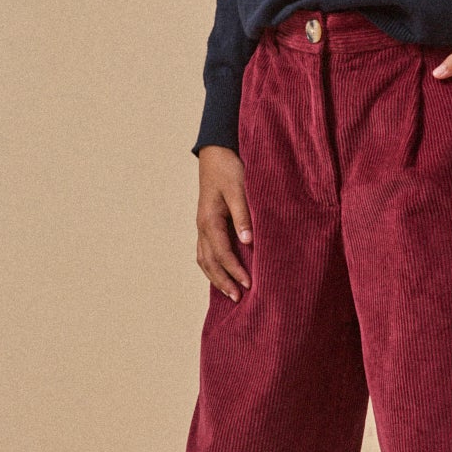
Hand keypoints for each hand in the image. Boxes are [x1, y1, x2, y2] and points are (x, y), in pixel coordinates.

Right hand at [196, 145, 252, 300]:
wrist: (217, 152)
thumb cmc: (230, 168)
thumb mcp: (239, 189)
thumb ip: (243, 215)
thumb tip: (247, 242)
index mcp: (209, 219)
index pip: (221, 252)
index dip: (234, 270)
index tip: (249, 284)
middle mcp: (202, 226)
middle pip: (209, 261)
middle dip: (223, 281)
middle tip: (239, 299)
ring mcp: (202, 226)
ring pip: (204, 259)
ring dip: (216, 277)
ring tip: (230, 293)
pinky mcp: (207, 224)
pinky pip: (206, 251)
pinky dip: (213, 266)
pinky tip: (223, 274)